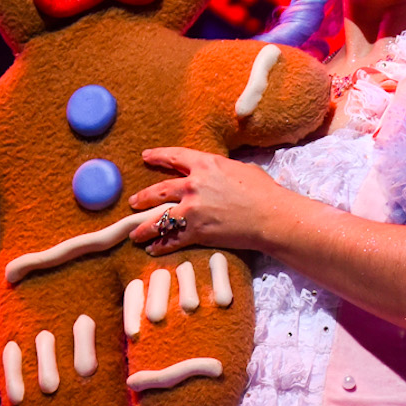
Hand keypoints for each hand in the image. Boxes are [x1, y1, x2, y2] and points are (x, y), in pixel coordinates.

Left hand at [128, 147, 288, 251]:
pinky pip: (172, 239)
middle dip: (143, 198)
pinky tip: (154, 249)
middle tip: (134, 202)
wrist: (272, 217)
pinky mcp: (197, 231)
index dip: (158, 156)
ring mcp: (193, 209)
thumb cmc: (265, 192)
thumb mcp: (243, 169)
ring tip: (135, 233)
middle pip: (159, 190)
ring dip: (144, 227)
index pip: (175, 157)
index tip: (146, 157)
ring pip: (159, 218)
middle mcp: (194, 185)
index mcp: (206, 164)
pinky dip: (161, 246)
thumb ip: (223, 170)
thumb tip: (220, 173)